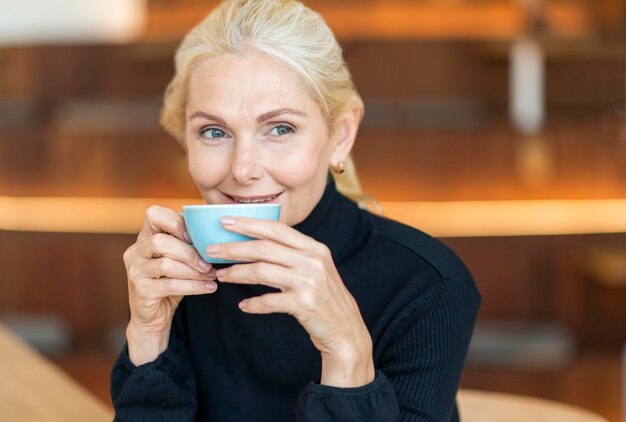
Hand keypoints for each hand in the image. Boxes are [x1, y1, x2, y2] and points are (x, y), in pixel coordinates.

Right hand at [123, 206, 217, 364]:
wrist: (154, 316)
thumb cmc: (171, 281)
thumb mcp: (179, 259)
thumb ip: (190, 244)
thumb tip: (219, 234)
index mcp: (145, 236)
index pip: (153, 214)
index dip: (176, 221)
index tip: (194, 236)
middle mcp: (135, 251)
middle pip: (160, 241)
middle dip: (190, 252)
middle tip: (209, 263)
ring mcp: (135, 271)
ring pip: (166, 264)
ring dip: (194, 270)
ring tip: (211, 275)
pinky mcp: (141, 290)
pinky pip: (171, 285)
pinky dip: (194, 286)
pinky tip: (209, 287)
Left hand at [207, 216, 374, 386]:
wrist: (345, 329)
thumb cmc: (324, 297)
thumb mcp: (315, 268)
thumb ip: (293, 253)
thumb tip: (256, 242)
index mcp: (314, 248)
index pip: (277, 229)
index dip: (249, 223)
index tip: (225, 220)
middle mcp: (312, 261)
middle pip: (264, 247)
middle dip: (234, 247)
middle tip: (211, 249)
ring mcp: (309, 282)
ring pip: (262, 271)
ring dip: (237, 273)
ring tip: (222, 276)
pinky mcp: (304, 304)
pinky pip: (269, 301)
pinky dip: (254, 304)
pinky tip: (243, 306)